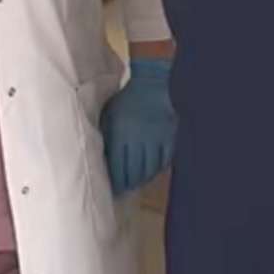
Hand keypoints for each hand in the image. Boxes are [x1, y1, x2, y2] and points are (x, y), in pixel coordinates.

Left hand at [100, 58, 175, 197]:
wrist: (154, 85)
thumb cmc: (128, 99)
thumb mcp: (111, 114)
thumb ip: (107, 134)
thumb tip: (103, 157)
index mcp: (122, 132)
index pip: (118, 165)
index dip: (116, 180)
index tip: (113, 189)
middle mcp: (140, 139)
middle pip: (134, 171)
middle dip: (128, 183)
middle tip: (124, 189)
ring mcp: (157, 140)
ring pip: (150, 169)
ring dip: (142, 179)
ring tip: (136, 183)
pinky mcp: (171, 139)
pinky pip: (164, 161)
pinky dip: (157, 169)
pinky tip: (151, 171)